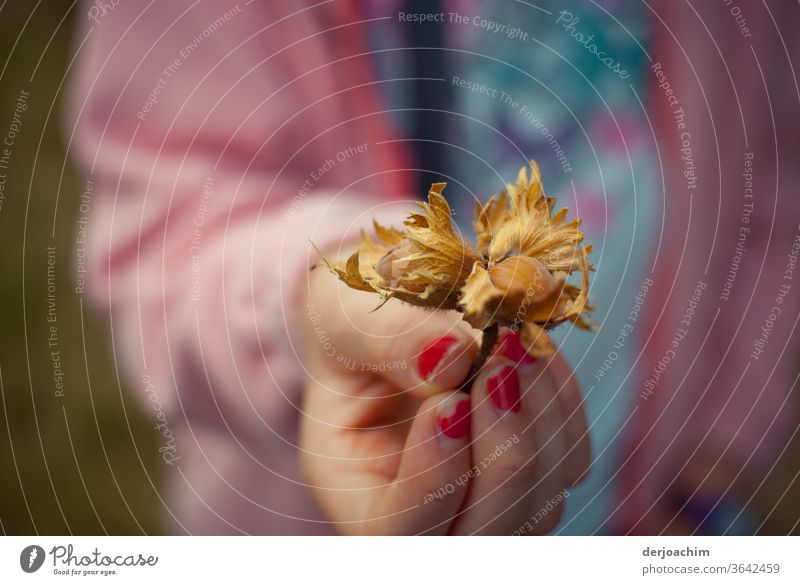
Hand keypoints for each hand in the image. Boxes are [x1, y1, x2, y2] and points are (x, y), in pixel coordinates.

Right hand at [298, 263, 590, 533]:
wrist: (386, 305)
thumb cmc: (347, 319)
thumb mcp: (340, 313)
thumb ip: (388, 338)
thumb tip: (453, 358)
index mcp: (356, 488)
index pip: (396, 530)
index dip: (434, 477)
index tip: (449, 398)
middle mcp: (425, 510)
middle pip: (484, 534)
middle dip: (505, 453)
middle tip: (498, 365)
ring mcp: (484, 494)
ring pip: (540, 507)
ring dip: (541, 421)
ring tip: (513, 344)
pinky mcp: (530, 465)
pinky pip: (569, 460)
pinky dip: (562, 405)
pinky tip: (530, 352)